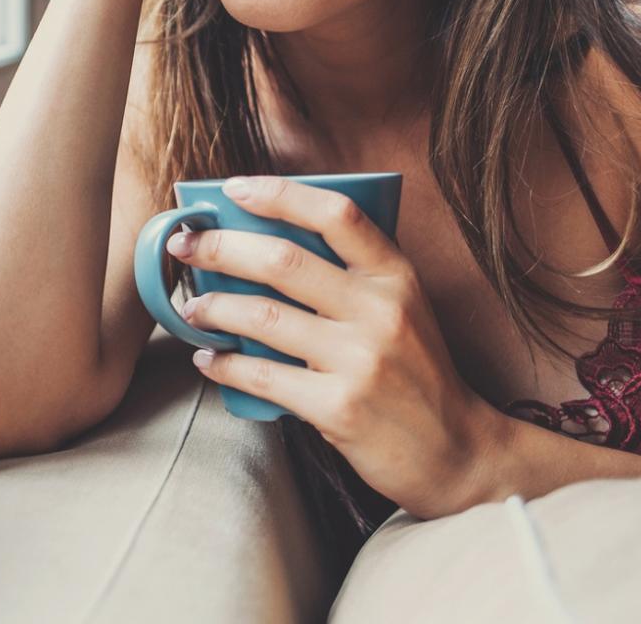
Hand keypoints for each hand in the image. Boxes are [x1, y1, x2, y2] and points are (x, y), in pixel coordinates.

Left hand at [168, 176, 508, 519]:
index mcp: (397, 277)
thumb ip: (354, 275)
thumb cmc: (417, 372)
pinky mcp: (338, 408)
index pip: (336, 215)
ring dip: (213, 307)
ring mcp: (359, 361)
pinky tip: (208, 358)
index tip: (234, 189)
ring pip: (263, 317)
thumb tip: (266, 240)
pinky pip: (262, 377)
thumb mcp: (403, 308)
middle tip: (184, 247)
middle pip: (283, 260)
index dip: (280, 194)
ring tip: (191, 308)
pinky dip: (225, 365)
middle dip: (220, 248)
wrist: (456, 451)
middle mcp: (381, 312)